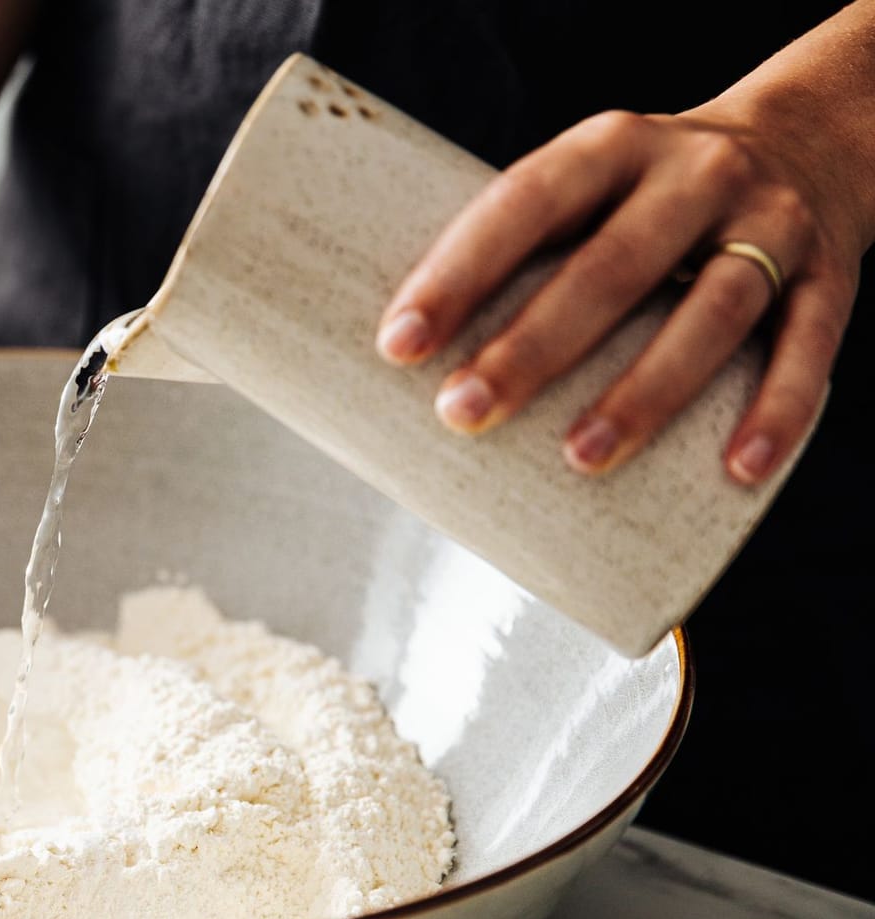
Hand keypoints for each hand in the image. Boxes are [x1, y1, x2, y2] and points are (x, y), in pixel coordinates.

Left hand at [377, 107, 863, 483]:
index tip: (400, 344)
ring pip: (709, 312)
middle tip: (463, 412)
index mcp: (610, 147)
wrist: (806, 138)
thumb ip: (523, 248)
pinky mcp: (828, 275)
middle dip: (532, 346)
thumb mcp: (589, 184)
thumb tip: (411, 357)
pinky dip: (776, 410)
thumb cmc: (649, 194)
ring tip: (581, 457)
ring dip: (645, 392)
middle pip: (610, 267)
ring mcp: (768, 223)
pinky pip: (807, 346)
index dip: (459, 272)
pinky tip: (737, 468)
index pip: (525, 203)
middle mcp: (694, 174)